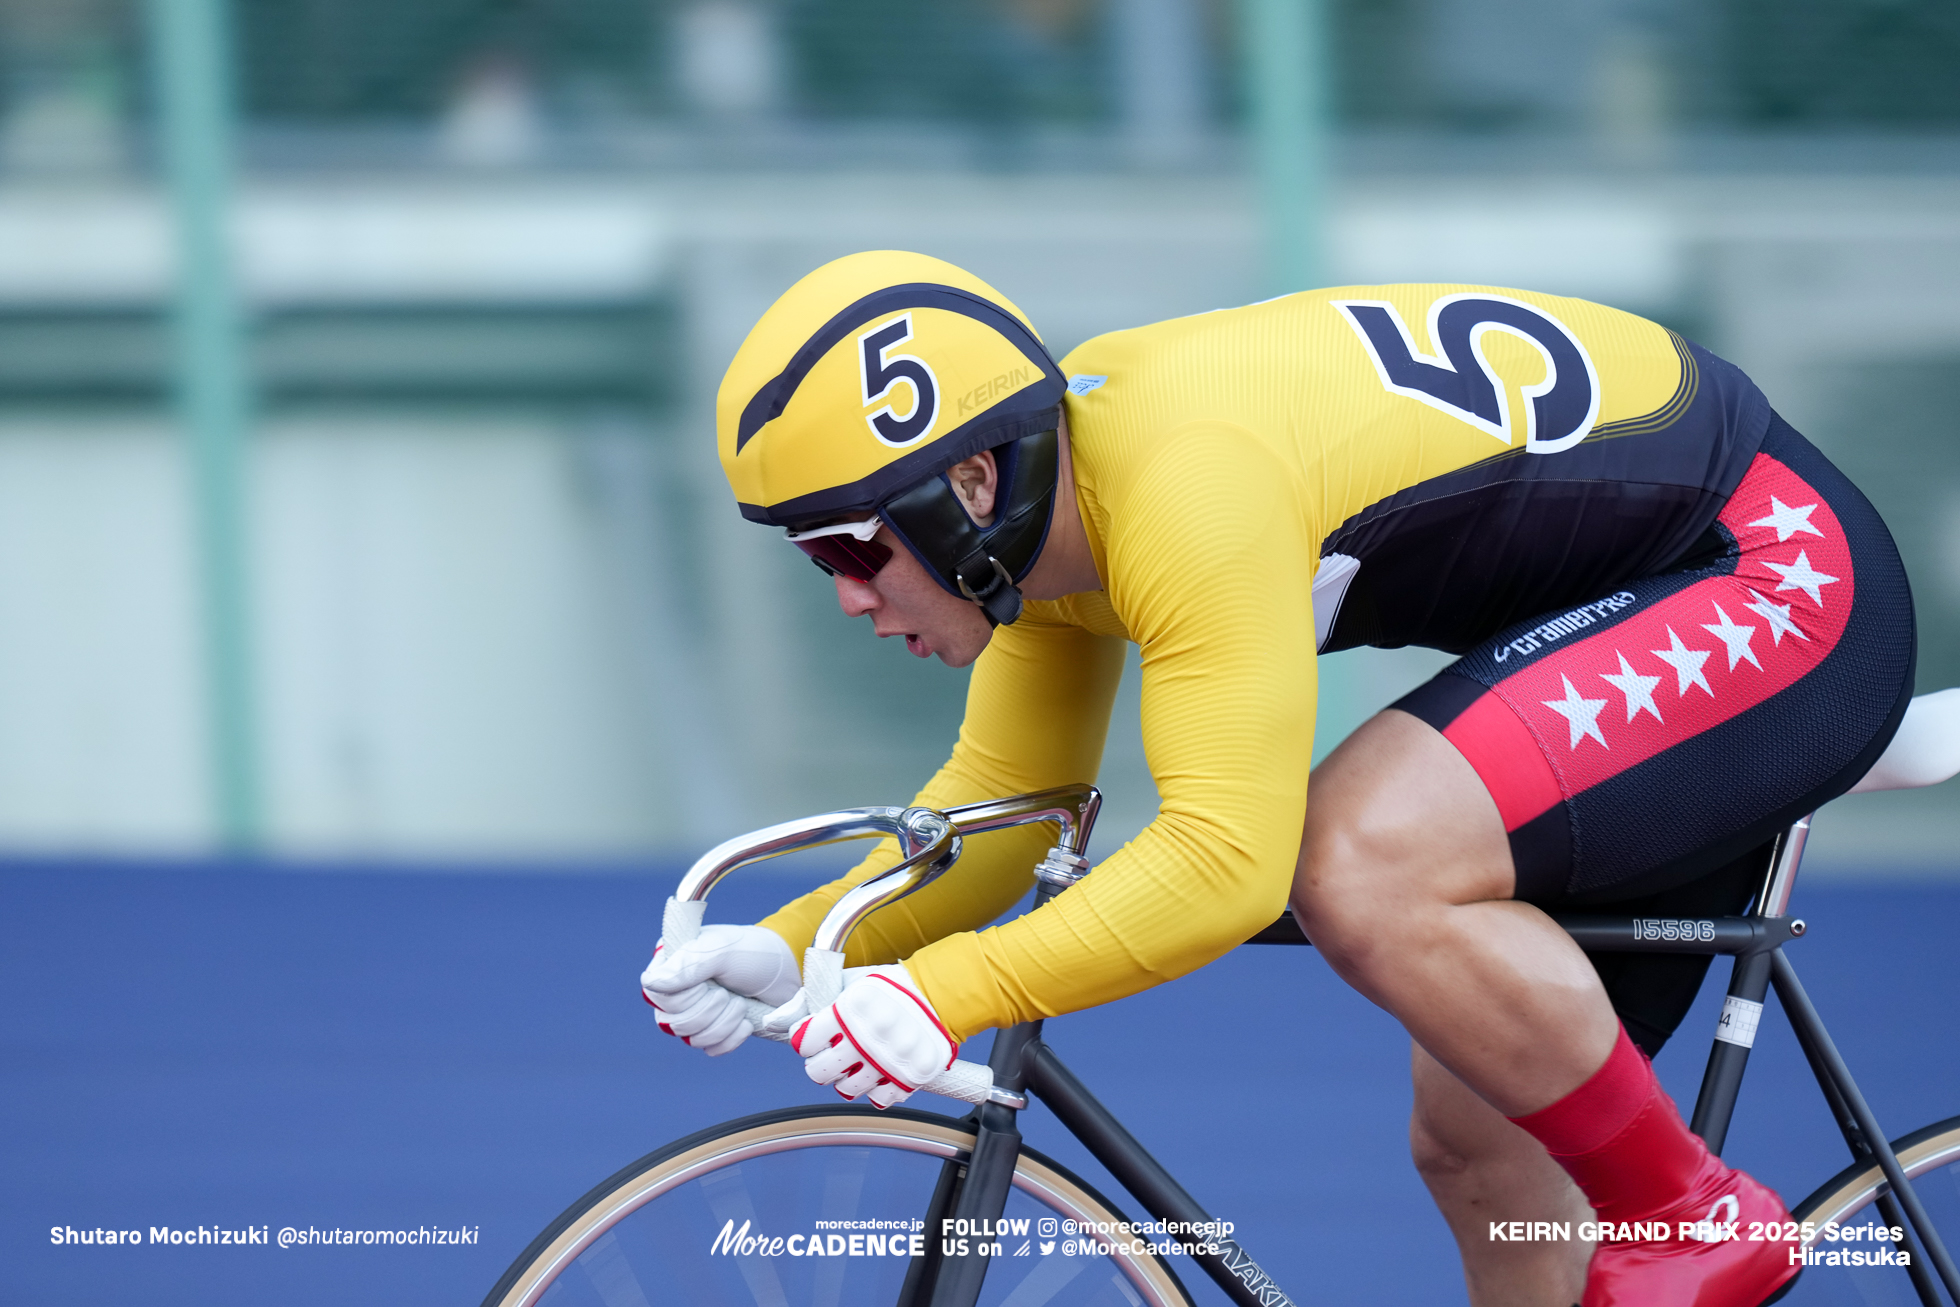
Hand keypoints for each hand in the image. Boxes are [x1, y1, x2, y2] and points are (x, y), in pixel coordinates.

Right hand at [640, 924, 798, 1055]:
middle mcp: (676, 988)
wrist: (788, 971)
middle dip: (708, 1011)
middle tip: (729, 994)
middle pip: (672, 1022)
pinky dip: (730, 1038)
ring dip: (723, 1024)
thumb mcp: (722, 951)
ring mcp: (693, 1011)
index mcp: (671, 961)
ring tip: (740, 1004)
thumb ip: (688, 966)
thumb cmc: (754, 952)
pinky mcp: (713, 1030)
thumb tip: (650, 983)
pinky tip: (745, 1022)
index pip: (656, 994)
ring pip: (690, 1039)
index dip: (685, 997)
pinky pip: (709, 1049)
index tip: (711, 983)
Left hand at [791, 963, 956, 1107]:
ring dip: (847, 1078)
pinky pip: (879, 1099)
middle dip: (819, 1065)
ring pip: (846, 1089)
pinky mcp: (908, 1077)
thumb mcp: (848, 983)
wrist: (938, 994)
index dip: (806, 1040)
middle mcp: (865, 1039)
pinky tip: (879, 1073)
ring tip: (858, 1062)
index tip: (815, 1037)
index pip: (803, 1042)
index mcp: (847, 1011)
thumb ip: (809, 999)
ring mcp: (887, 1061)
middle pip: (818, 1073)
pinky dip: (876, 1089)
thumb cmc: (888, 988)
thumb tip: (772, 1021)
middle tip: (831, 1055)